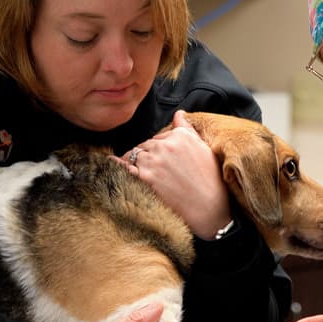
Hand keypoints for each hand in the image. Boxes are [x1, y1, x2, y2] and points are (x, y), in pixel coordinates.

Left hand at [119, 110, 230, 237]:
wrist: (210, 207)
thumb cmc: (211, 179)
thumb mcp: (203, 148)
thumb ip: (187, 128)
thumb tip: (179, 113)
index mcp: (180, 136)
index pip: (159, 137)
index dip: (158, 148)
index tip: (161, 158)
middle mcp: (165, 145)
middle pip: (145, 145)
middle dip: (146, 154)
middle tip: (152, 167)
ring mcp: (154, 162)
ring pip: (134, 154)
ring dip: (133, 160)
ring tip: (136, 168)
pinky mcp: (145, 178)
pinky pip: (125, 168)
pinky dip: (117, 165)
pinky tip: (111, 163)